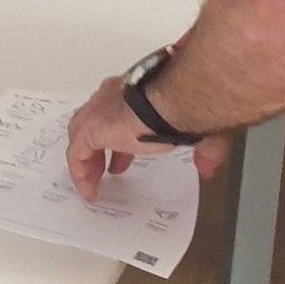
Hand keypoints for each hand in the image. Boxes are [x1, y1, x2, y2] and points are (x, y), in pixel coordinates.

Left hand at [63, 77, 229, 201]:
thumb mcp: (195, 128)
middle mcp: (110, 98)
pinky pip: (76, 155)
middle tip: (107, 168)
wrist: (175, 96)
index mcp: (133, 92)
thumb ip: (203, 149)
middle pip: (93, 123)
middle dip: (99, 148)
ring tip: (94, 183)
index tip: (123, 158)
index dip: (119, 138)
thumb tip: (208, 168)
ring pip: (80, 138)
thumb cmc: (187, 105)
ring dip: (88, 161)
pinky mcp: (91, 129)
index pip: (118, 114)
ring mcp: (97, 112)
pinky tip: (89, 190)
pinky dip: (81, 173)